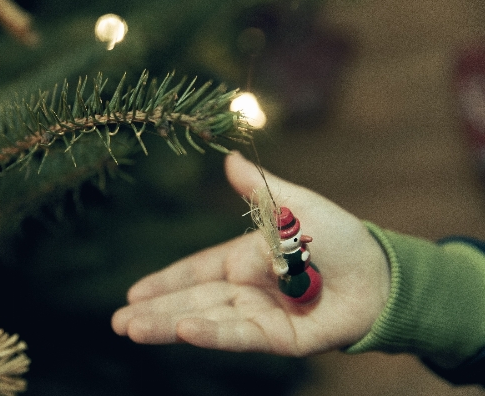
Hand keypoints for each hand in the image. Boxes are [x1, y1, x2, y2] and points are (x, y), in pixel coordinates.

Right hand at [111, 152, 389, 356]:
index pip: (195, 272)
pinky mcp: (280, 339)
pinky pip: (240, 335)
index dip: (164, 281)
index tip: (133, 292)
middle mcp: (247, 291)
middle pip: (191, 301)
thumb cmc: (340, 237)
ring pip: (206, 320)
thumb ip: (259, 189)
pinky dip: (210, 332)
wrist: (381, 273)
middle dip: (154, 310)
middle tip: (117, 322)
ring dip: (168, 324)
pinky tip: (181, 330)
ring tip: (130, 329)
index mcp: (245, 260)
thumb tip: (229, 158)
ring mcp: (261, 316)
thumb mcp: (294, 205)